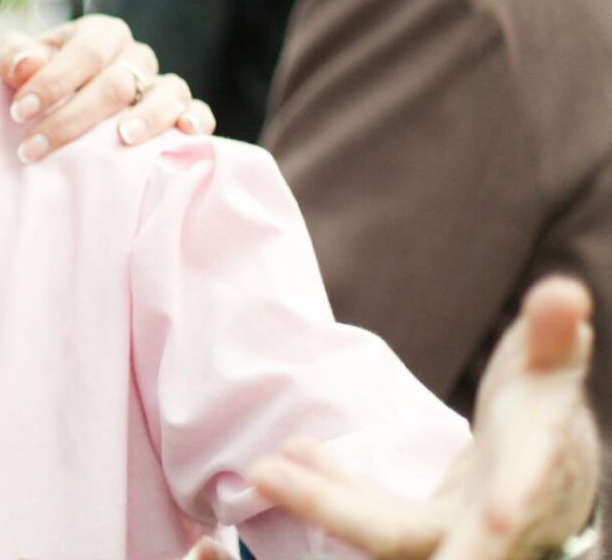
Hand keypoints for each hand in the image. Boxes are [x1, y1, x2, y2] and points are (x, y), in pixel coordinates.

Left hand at [0, 14, 214, 162]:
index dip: (52, 83)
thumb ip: (11, 57)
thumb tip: (27, 65)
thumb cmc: (36, 81)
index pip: (84, 52)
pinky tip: (187, 133)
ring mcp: (160, 82)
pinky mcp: (180, 108)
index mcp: (99, 34)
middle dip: (73, 118)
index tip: (18, 112)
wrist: (58, 105)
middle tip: (33, 148)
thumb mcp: (14, 64)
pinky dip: (197, 119)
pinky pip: (198, 109)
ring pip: (167, 93)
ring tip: (122, 140)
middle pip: (116, 82)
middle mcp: (134, 55)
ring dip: (147, 117)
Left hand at [249, 277, 600, 559]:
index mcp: (533, 473)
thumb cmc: (547, 411)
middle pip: (413, 534)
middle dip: (343, 513)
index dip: (512, 498)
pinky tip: (291, 453)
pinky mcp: (417, 529)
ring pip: (379, 533)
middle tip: (266, 474)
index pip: (522, 489)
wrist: (547, 477)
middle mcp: (489, 521)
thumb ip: (553, 332)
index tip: (496, 514)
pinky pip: (367, 519)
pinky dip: (329, 492)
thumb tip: (563, 292)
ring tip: (263, 465)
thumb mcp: (552, 367)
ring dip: (318, 499)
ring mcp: (449, 531)